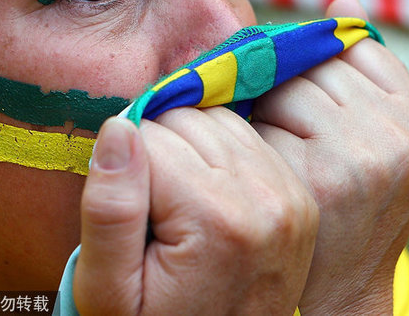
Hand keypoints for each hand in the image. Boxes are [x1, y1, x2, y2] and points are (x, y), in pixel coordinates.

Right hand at [73, 107, 318, 314]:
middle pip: (186, 120)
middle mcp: (266, 200)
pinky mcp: (300, 195)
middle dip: (158, 154)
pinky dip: (219, 154)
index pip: (147, 137)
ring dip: (189, 147)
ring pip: (217, 119)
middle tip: (155, 216)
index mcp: (218, 220)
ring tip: (179, 206)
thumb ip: (109, 209)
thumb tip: (120, 125)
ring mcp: (291, 196)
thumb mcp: (108, 290)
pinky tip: (207, 199)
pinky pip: (247, 137)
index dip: (124, 172)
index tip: (133, 223)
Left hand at [252, 0, 408, 314]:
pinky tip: (259, 159)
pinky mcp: (313, 178)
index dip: (316, 58)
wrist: (345, 285)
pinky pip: (262, 122)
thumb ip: (369, 71)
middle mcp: (401, 135)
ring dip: (264, 104)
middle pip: (315, 62)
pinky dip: (251, 134)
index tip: (294, 77)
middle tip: (271, 106)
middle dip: (286, 78)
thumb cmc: (359, 202)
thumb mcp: (385, 137)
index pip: (353, 45)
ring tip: (268, 132)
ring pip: (285, 86)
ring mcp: (360, 157)